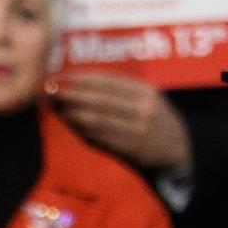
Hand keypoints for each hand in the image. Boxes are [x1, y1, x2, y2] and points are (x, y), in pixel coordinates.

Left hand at [54, 72, 191, 171]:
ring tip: (58, 109)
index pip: (109, 81)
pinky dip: (84, 131)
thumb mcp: (146, 98)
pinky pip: (103, 138)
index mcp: (146, 91)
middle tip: (53, 92)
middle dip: (74, 94)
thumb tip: (80, 82)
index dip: (82, 79)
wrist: (175, 151)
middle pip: (101, 99)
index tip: (62, 77)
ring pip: (99, 119)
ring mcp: (138, 129)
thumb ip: (121, 91)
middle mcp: (143, 108)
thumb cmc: (153, 120)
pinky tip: (72, 126)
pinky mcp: (132, 148)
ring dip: (75, 113)